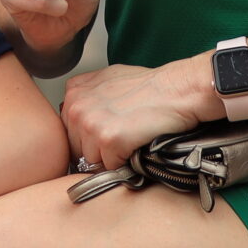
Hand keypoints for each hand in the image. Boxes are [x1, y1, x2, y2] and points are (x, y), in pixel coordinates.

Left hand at [60, 60, 211, 171]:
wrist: (178, 90)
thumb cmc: (150, 86)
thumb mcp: (109, 80)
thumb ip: (88, 97)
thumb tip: (78, 117)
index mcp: (74, 91)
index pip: (69, 131)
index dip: (88, 138)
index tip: (106, 135)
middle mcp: (77, 105)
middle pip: (77, 148)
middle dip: (97, 150)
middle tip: (121, 139)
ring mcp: (90, 123)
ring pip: (91, 160)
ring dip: (111, 158)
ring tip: (130, 140)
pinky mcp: (108, 139)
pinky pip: (109, 167)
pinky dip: (124, 163)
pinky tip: (136, 145)